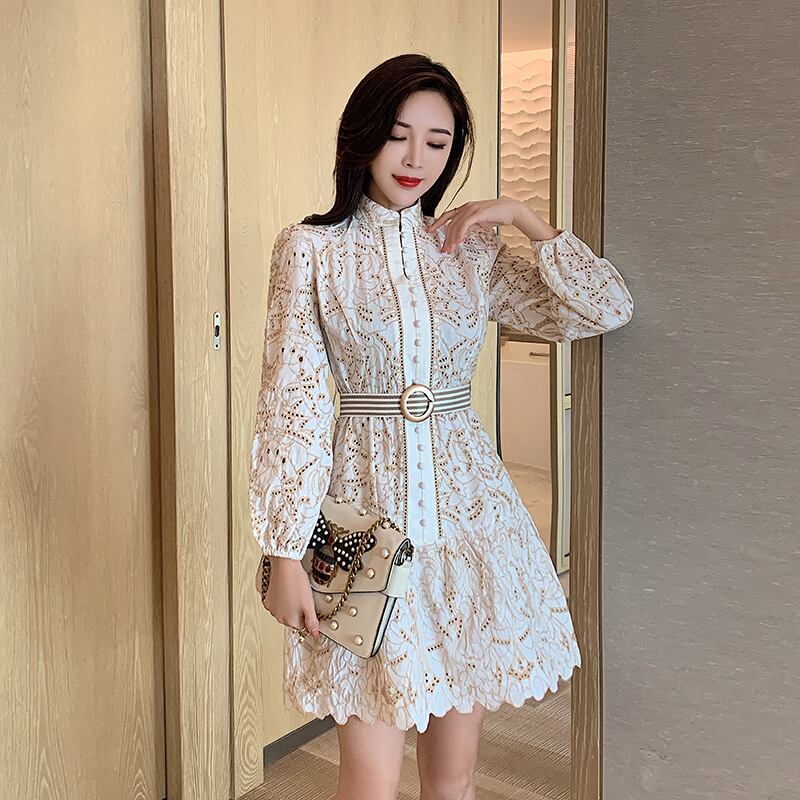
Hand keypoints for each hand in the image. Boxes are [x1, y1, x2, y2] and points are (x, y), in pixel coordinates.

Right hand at [265, 556, 319, 637]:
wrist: (285, 566)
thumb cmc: (296, 583)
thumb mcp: (309, 604)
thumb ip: (312, 621)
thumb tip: (315, 634)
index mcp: (289, 620)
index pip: (302, 626)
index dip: (308, 616)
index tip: (309, 606)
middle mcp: (278, 617)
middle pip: (293, 620)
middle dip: (299, 612)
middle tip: (303, 597)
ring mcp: (272, 608)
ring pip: (285, 612)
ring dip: (290, 606)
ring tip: (296, 592)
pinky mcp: (268, 599)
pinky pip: (277, 604)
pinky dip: (282, 600)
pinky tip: (287, 591)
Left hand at [425, 196, 560, 251]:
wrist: (510, 209)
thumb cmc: (496, 215)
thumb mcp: (479, 222)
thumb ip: (469, 227)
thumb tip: (460, 236)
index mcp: (465, 208)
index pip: (447, 215)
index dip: (437, 223)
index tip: (430, 231)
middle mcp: (466, 207)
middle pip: (450, 223)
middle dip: (446, 238)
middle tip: (443, 250)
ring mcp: (471, 209)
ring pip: (456, 225)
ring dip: (452, 239)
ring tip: (450, 250)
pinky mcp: (477, 213)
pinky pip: (464, 224)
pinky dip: (460, 233)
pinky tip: (458, 242)